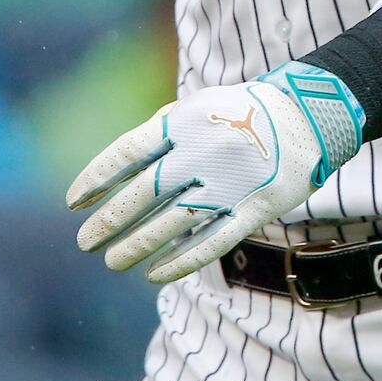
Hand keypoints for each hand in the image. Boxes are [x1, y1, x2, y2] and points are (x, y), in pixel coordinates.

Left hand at [66, 63, 364, 282]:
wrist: (308, 116)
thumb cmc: (241, 112)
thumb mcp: (198, 106)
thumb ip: (160, 132)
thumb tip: (115, 171)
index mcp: (183, 122)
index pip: (126, 154)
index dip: (96, 180)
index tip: (74, 203)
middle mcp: (202, 152)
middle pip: (143, 194)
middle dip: (109, 221)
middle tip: (85, 242)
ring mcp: (229, 182)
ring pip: (172, 224)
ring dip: (137, 246)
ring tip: (113, 261)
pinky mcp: (255, 208)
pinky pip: (212, 241)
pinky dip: (180, 261)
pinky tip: (155, 274)